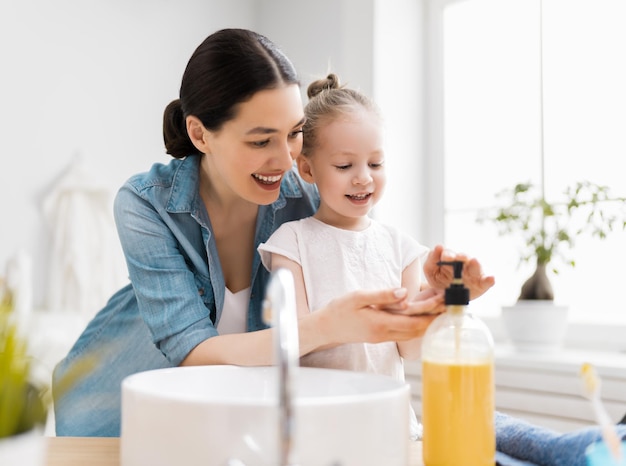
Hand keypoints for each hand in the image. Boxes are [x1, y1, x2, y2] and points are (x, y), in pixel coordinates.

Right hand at [314, 288, 439, 345]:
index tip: (444, 304)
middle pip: (417, 330)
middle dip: (434, 320)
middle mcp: (385, 334)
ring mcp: (383, 338)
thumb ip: (382, 295)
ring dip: (427, 324)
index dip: (431, 314)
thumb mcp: (358, 297)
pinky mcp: (381, 337)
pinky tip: (422, 319)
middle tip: (449, 307)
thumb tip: (404, 292)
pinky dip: (416, 327)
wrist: (326, 328)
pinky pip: (404, 334)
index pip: (413, 321)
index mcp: (380, 323)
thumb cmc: (339, 310)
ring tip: (440, 312)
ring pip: (412, 334)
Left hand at [424, 245, 494, 299]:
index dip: (447, 255)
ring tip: (474, 261)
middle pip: (464, 258)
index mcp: (450, 259)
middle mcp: (463, 264)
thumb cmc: (439, 279)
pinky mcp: (481, 284)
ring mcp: (473, 273)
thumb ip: (432, 260)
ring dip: (475, 264)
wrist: (446, 296)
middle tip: (459, 257)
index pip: (449, 254)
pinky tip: (491, 278)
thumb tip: (438, 247)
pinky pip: (486, 282)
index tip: (445, 256)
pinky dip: (489, 280)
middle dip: (461, 256)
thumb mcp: (431, 270)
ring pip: (475, 267)